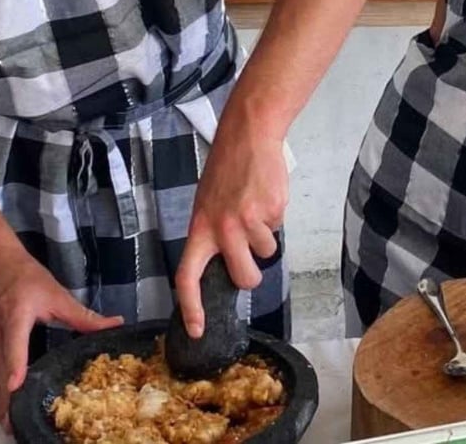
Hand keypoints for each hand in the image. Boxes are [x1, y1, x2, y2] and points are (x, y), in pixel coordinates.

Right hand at [0, 248, 121, 426]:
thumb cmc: (24, 276)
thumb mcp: (56, 293)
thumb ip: (83, 315)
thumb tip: (116, 325)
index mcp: (16, 314)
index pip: (14, 342)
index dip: (15, 364)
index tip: (16, 386)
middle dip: (8, 400)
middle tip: (18, 427)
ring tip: (11, 428)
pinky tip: (4, 410)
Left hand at [174, 111, 287, 338]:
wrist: (248, 135)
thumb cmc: (227, 170)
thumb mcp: (208, 204)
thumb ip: (213, 235)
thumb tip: (224, 267)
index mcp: (200, 228)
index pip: (188, 276)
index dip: (191, 307)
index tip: (196, 330)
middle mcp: (222, 228)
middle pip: (245, 277)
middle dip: (254, 274)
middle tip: (251, 257)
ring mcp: (248, 220)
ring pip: (266, 253)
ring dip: (265, 236)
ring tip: (254, 208)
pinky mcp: (271, 211)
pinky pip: (278, 230)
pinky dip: (275, 218)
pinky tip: (264, 196)